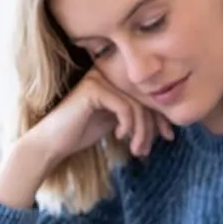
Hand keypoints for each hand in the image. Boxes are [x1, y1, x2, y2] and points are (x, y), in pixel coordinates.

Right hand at [27, 68, 173, 164]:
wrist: (53, 143)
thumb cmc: (83, 133)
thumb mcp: (118, 122)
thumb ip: (138, 116)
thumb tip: (169, 125)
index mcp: (115, 79)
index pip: (149, 95)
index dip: (161, 117)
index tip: (168, 137)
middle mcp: (108, 74)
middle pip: (145, 99)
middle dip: (152, 127)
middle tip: (148, 149)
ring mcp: (99, 78)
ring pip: (137, 105)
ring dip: (141, 132)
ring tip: (136, 149)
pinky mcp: (93, 88)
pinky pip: (125, 107)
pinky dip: (128, 125)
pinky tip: (119, 137)